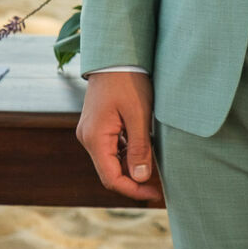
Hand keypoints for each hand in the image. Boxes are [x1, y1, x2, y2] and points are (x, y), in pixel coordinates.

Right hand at [75, 70, 162, 201]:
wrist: (114, 55)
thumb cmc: (128, 81)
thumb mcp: (139, 115)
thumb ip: (139, 148)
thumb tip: (141, 179)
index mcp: (95, 138)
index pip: (111, 178)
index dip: (134, 190)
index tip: (156, 193)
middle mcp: (87, 138)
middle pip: (109, 173)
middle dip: (134, 181)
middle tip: (159, 185)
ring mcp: (90, 132)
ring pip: (111, 161)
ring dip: (131, 167)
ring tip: (155, 167)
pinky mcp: (96, 126)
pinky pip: (110, 148)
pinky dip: (126, 154)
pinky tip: (144, 149)